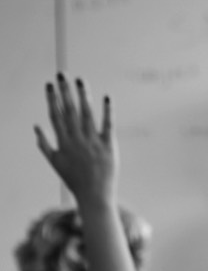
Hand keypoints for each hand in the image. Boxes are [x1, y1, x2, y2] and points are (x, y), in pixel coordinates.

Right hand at [35, 74, 116, 207]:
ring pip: (86, 114)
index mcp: (63, 142)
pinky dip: (108, 111)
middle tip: (61, 74)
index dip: (51, 99)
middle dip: (64, 92)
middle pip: (69, 111)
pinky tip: (107, 97)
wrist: (94, 196)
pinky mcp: (108, 146)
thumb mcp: (55, 162)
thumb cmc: (74, 180)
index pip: (55, 115)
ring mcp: (93, 142)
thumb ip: (44, 144)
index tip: (49, 84)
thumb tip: (36, 126)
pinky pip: (108, 125)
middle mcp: (76, 139)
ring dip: (83, 96)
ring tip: (80, 80)